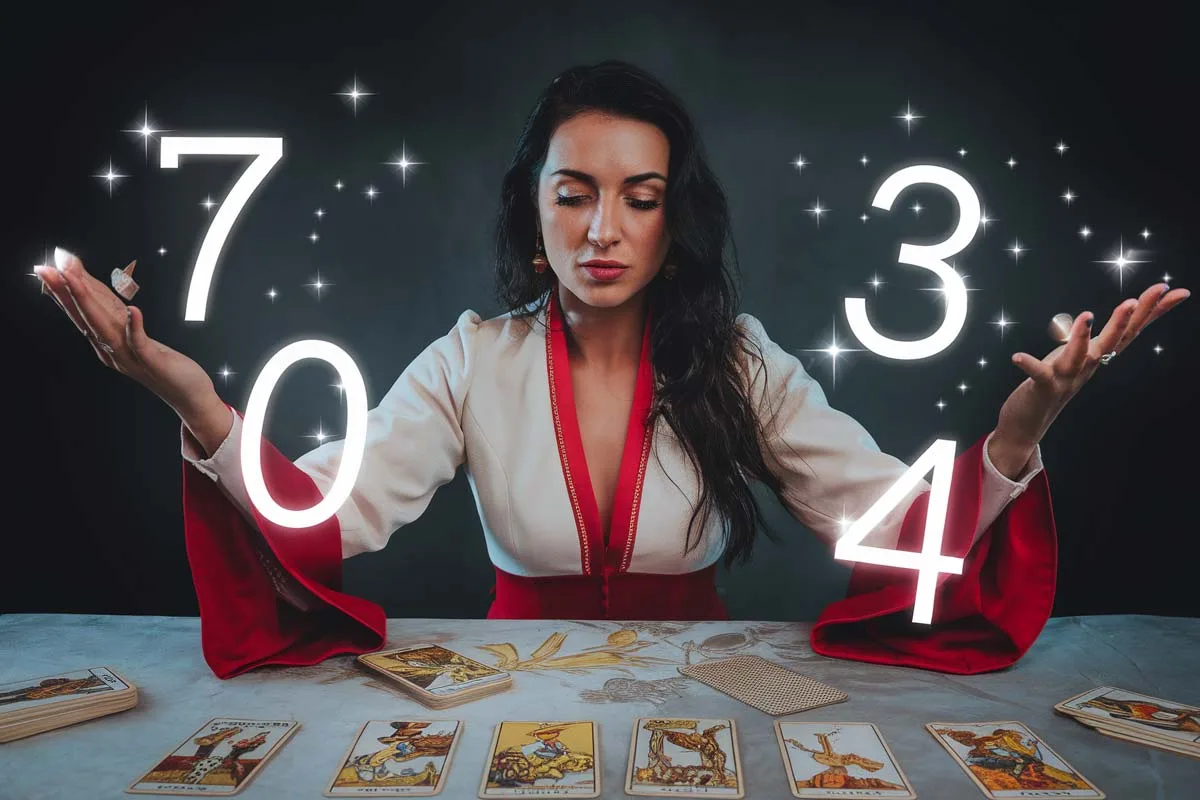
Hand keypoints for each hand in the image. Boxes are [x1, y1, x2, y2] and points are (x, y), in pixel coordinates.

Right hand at [35, 248, 216, 415]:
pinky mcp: (151, 362)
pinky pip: (140, 343)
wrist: (188, 396)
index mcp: (106, 343)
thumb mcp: (134, 335)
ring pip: (104, 327)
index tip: (48, 268)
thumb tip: (99, 293)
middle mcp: (112, 351)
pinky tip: (133, 309)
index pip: (81, 313)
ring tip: (75, 280)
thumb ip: (117, 315)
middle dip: (64, 292)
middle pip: (84, 318)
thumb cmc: (163, 365)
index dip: (64, 291)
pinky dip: (135, 326)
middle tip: (45, 269)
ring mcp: (130, 357)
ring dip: (88, 303)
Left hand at [996, 282, 1189, 451]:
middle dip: (1126, 320)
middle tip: (1138, 299)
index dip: (1155, 311)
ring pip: (1079, 356)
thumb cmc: (1051, 383)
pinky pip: (1038, 375)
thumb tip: (1090, 318)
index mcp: (1098, 356)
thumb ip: (1081, 339)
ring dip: (1084, 337)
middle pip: (1112, 341)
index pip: (1132, 330)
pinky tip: (1017, 356)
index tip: (1178, 291)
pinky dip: (1029, 365)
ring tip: (1087, 315)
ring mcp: (1067, 378)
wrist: (1029, 423)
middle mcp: (1088, 366)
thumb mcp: (1071, 357)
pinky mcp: (1043, 387)